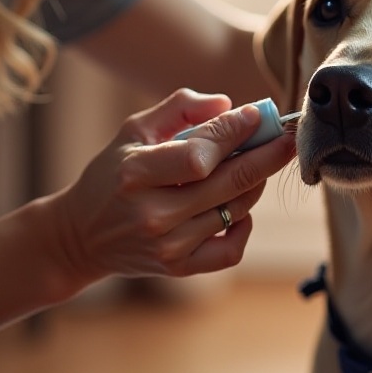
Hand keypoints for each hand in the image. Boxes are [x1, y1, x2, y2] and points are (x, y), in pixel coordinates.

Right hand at [46, 89, 296, 287]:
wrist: (81, 236)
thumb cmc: (112, 175)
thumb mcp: (133, 132)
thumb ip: (179, 110)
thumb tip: (227, 104)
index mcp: (136, 173)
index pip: (200, 154)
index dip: (234, 133)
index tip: (257, 115)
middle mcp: (153, 213)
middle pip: (229, 182)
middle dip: (267, 155)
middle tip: (290, 137)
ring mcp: (168, 245)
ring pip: (236, 209)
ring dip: (255, 183)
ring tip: (256, 164)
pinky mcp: (179, 267)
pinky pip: (231, 248)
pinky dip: (244, 226)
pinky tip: (239, 207)